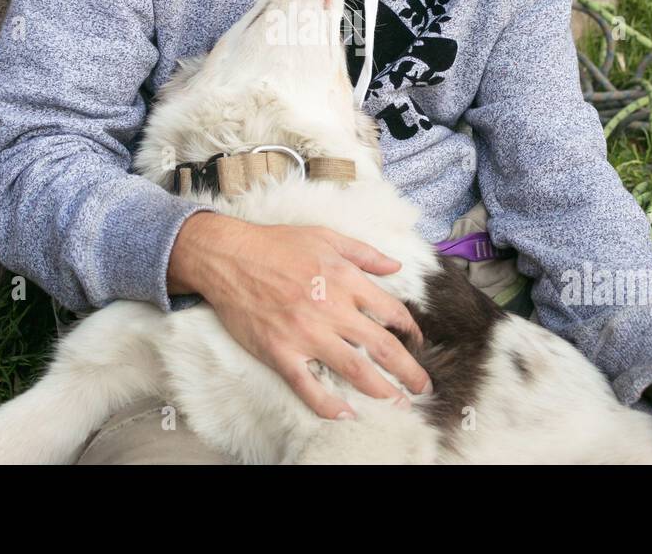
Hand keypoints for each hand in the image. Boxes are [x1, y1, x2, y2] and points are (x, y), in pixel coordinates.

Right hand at [168, 210, 431, 419]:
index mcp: (345, 280)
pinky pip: (308, 386)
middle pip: (382, 348)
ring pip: (355, 370)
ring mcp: (306, 334)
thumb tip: (396, 263)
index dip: (410, 330)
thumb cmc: (276, 243)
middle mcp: (331, 309)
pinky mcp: (280, 352)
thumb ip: (364, 253)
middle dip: (409, 371)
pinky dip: (328, 404)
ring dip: (382, 391)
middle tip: (423, 387)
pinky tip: (346, 414)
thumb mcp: (325, 236)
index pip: (391, 311)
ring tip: (399, 405)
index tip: (416, 341)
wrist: (228, 256)